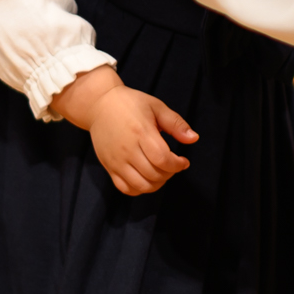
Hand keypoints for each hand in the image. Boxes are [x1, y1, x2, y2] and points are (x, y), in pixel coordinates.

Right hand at [53, 67, 197, 194]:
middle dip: (170, 174)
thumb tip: (194, 139)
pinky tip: (146, 178)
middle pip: (154, 175)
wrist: (99, 105)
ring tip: (161, 172)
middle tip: (173, 165)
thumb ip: (176, 123)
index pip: (162, 159)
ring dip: (157, 184)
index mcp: (141, 132)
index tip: (183, 161)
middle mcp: (127, 149)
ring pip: (141, 186)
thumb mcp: (156, 107)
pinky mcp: (109, 167)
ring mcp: (116, 160)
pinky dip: (139, 189)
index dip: (177, 165)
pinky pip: (125, 188)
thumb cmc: (131, 104)